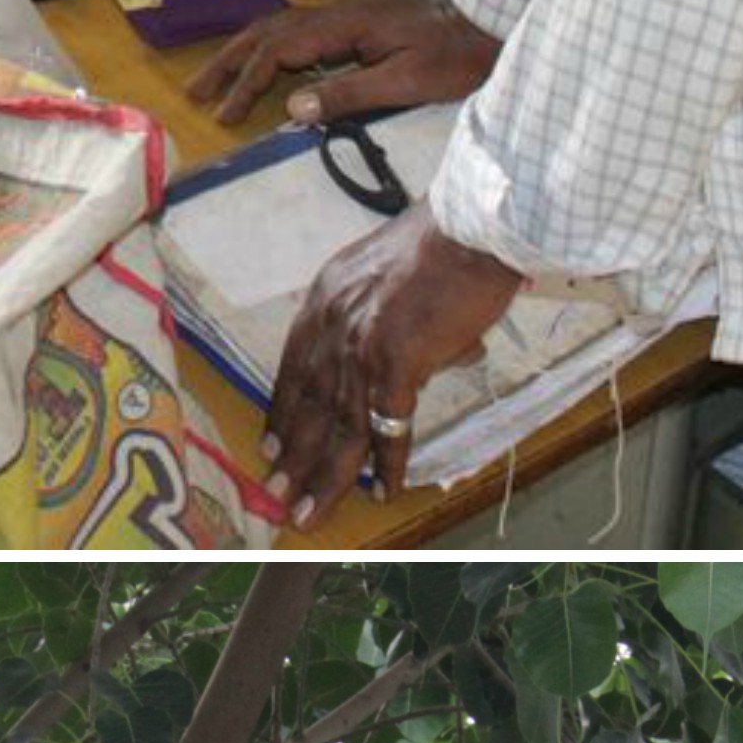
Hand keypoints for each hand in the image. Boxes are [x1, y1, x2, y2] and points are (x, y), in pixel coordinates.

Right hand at [187, 0, 498, 135]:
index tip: (228, 115)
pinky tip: (262, 66)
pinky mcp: (352, 27)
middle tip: (196, 94)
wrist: (485, 28)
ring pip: (277, 29)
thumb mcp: (404, 82)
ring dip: (243, 54)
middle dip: (228, 63)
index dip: (248, 82)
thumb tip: (294, 109)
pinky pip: (296, 34)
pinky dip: (268, 50)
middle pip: (265, 33)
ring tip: (216, 81)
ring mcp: (343, 19)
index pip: (278, 51)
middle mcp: (335, 16)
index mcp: (342, 27)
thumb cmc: (453, 58)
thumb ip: (348, 94)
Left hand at [261, 207, 522, 523]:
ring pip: (339, 427)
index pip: (293, 368)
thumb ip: (379, 314)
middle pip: (307, 406)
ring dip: (325, 477)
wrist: (472, 228)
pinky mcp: (397, 363)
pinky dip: (386, 463)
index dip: (280, 412)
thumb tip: (406, 354)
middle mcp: (333, 327)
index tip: (269, 444)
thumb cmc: (444, 244)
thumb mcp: (385, 272)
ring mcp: (362, 347)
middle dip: (291, 457)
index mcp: (326, 301)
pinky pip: (388, 427)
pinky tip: (382, 490)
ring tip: (310, 514)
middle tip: (276, 496)